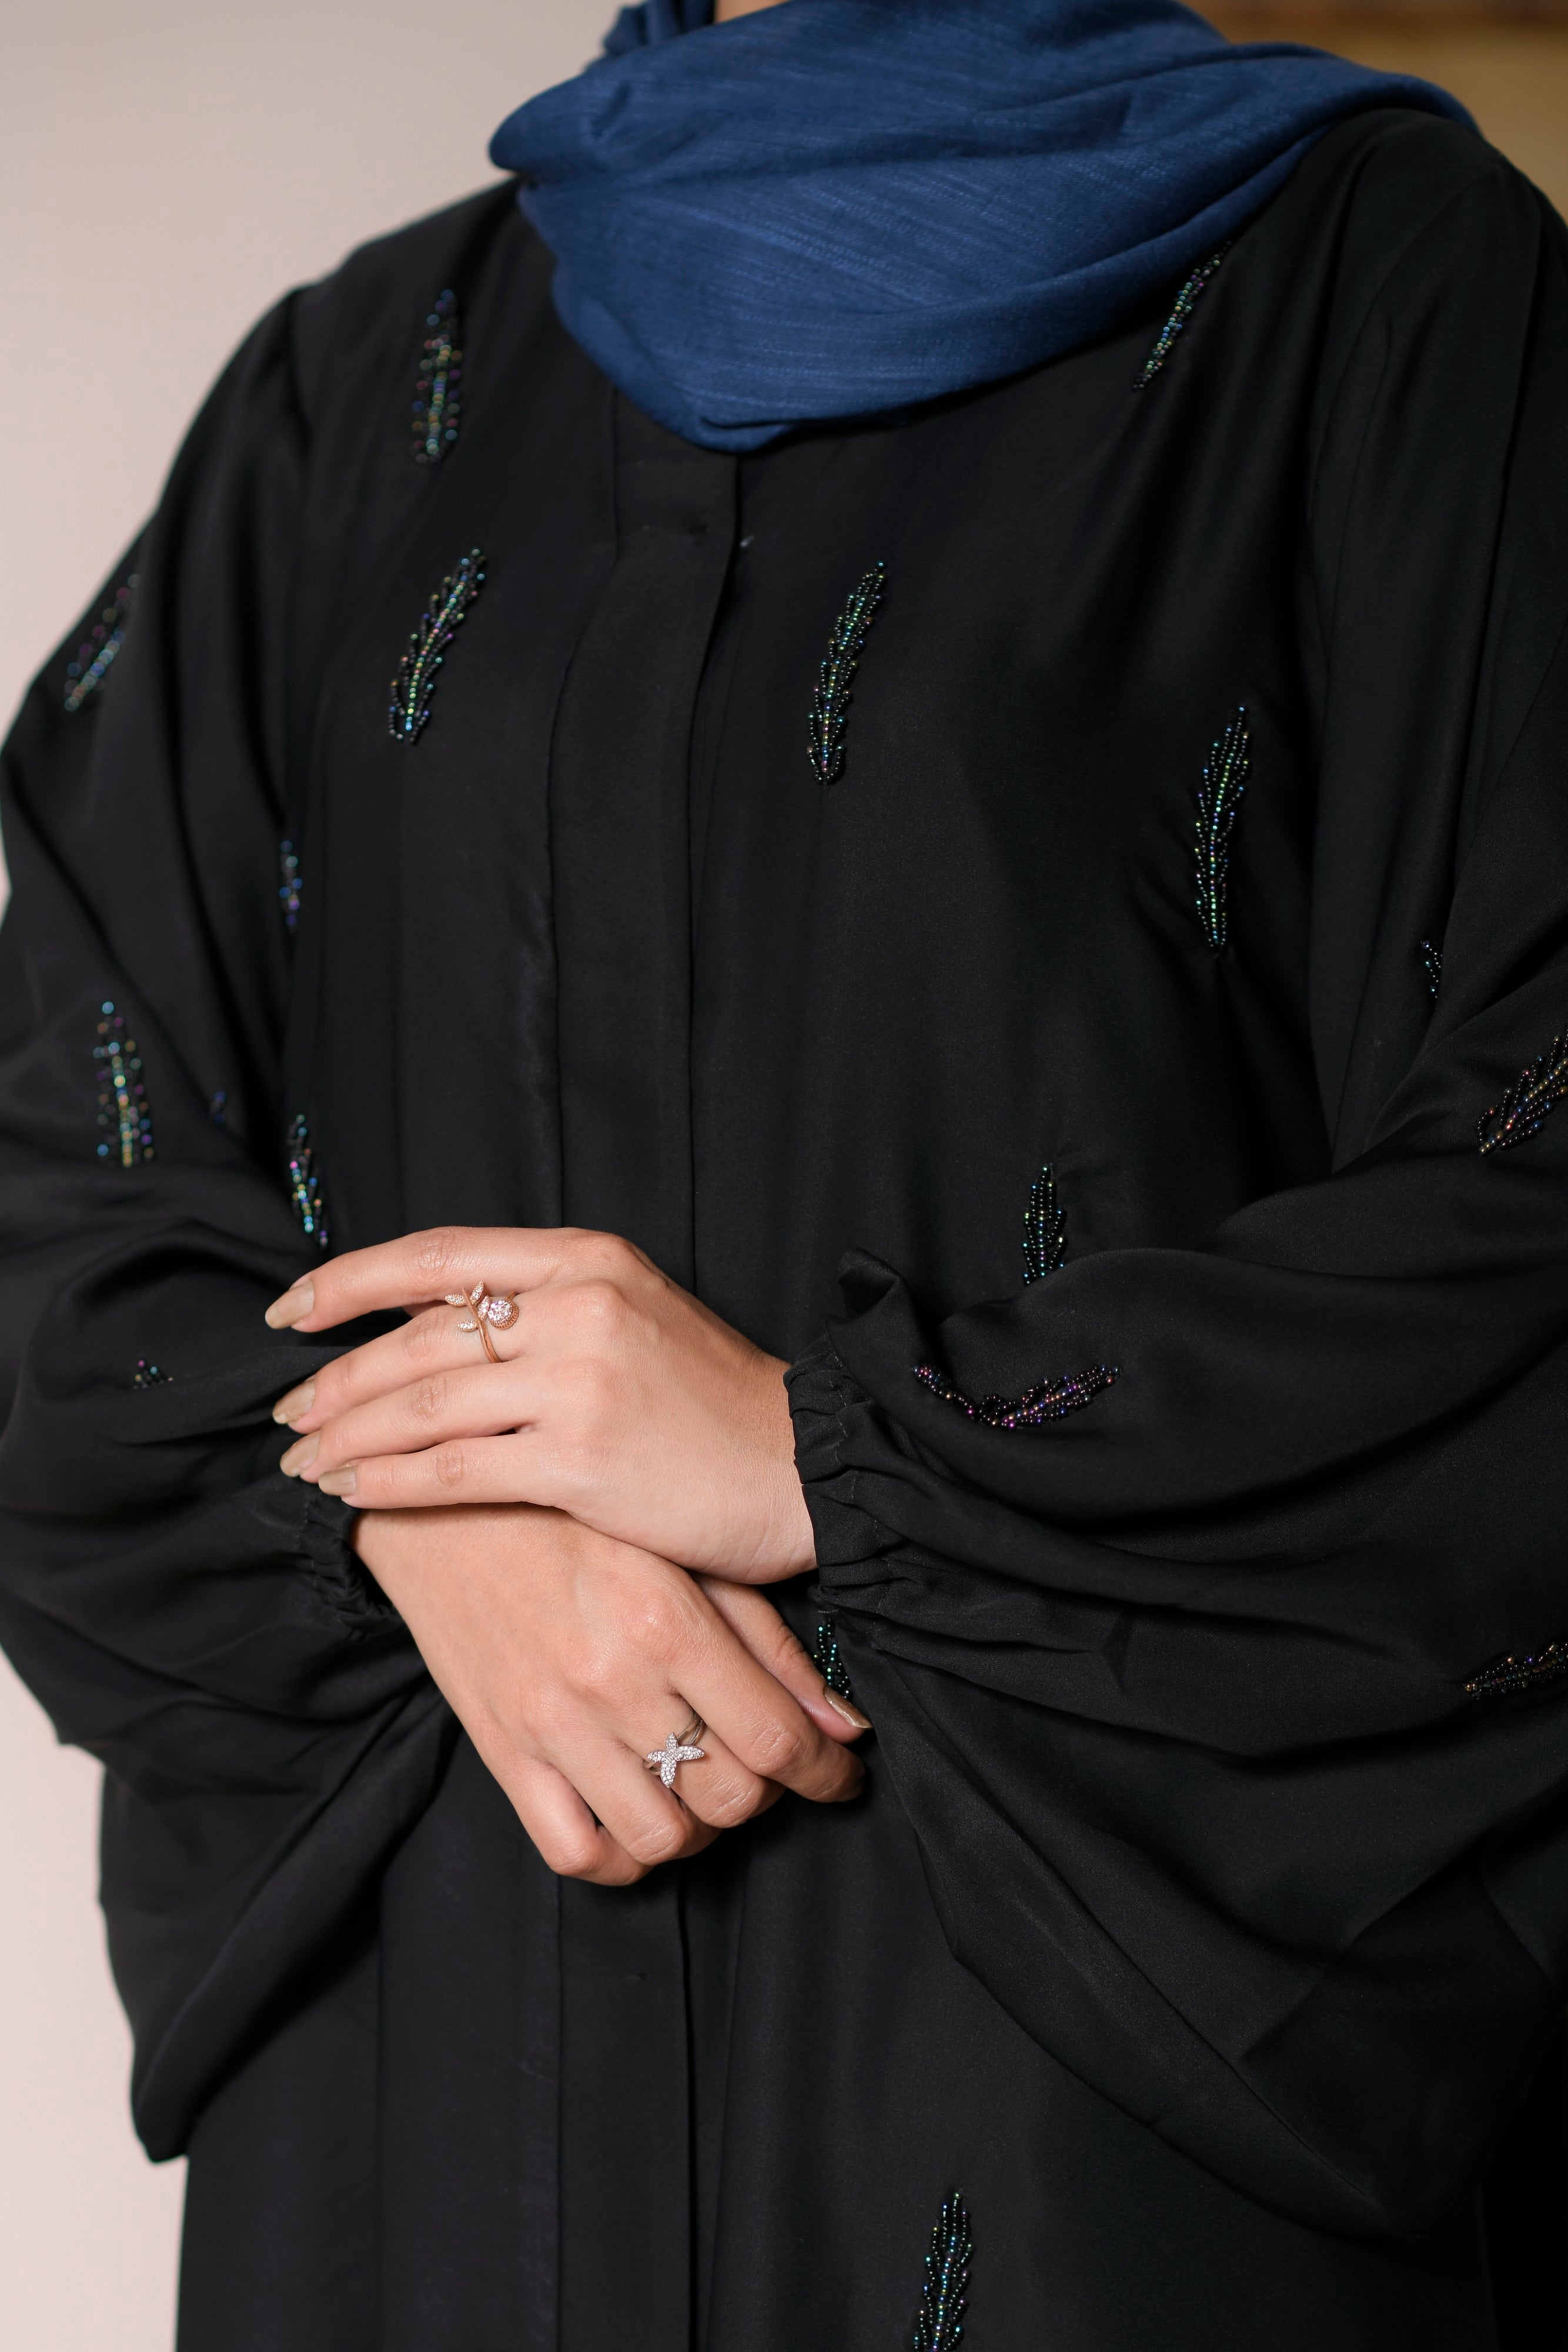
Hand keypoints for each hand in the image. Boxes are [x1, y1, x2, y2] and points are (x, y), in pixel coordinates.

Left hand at [266, 1225, 815, 1581]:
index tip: (289, 1310)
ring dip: (346, 1436)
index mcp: (588, 1258)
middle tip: (284, 1410)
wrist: (801, 1465)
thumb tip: (421, 1321)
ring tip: (302, 1460)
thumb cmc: (710, 1400)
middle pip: (416, 1339)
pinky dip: (388, 1483)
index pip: (435, 1256)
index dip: (347, 1281)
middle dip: (333, 1379)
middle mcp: (580, 1307)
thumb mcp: (633, 1314)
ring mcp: (582, 1384)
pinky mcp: (584, 1463)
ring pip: (423, 1407)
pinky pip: (455, 1471)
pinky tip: (351, 1493)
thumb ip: (540, 1305)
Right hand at [355, 1502, 866, 1887]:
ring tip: (701, 1789)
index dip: (827, 1774)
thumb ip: (768, 1642)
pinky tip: (639, 1816)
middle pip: (730, 1796)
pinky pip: (574, 1852)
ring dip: (701, 1827)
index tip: (841, 1776)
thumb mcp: (686, 1554)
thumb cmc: (580, 1520)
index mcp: (667, 1620)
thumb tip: (843, 1724)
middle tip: (765, 1764)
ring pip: (662, 1838)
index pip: (776, 1739)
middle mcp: (611, 1680)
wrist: (447, 1508)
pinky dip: (621, 1857)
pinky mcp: (501, 1752)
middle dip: (769, 1793)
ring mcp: (551, 1724)